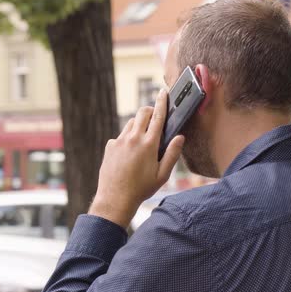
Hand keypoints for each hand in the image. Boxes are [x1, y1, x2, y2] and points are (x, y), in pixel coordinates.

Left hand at [89, 89, 184, 227]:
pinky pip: (121, 135)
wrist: (115, 199)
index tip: (163, 93)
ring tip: (144, 139)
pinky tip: (130, 153)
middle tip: (155, 117)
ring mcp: (119, 141)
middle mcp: (133, 138)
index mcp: (148, 144)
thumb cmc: (141, 189)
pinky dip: (128, 138)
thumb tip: (180, 137)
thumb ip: (172, 154)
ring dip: (139, 124)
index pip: (158, 116)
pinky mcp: (110, 146)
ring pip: (131, 123)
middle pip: (142, 113)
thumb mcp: (162, 175)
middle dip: (150, 111)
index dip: (162, 102)